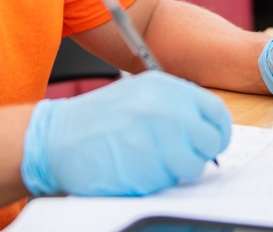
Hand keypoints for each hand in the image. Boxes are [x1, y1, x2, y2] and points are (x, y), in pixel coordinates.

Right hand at [21, 70, 231, 195]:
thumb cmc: (100, 121)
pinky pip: (164, 183)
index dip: (217, 135)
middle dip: (196, 156)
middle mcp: (162, 107)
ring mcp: (151, 136)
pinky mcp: (140, 165)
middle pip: (208, 142)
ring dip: (173, 172)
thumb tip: (208, 134)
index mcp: (166, 88)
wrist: (55, 138)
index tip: (209, 146)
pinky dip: (151, 183)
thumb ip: (176, 109)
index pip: (216, 113)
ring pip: (189, 167)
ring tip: (145, 162)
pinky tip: (129, 169)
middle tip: (175, 159)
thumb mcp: (140, 97)